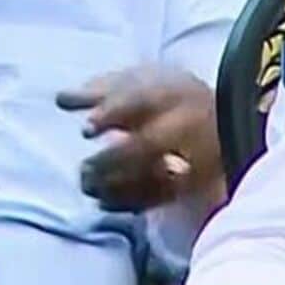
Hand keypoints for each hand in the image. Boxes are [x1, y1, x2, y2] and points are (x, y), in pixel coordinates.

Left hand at [56, 65, 224, 212]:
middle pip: (148, 144)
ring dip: (117, 183)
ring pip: (156, 173)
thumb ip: (97, 91)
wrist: (223, 115)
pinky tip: (104, 201)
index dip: (109, 115)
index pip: (139, 101)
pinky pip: (164, 194)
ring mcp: (194, 154)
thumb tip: (60, 99)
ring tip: (88, 184)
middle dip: (112, 159)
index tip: (85, 131)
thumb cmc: (166, 96)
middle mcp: (184, 122)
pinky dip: (132, 201)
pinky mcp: (196, 179)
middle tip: (85, 168)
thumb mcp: (136, 83)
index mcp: (168, 92)